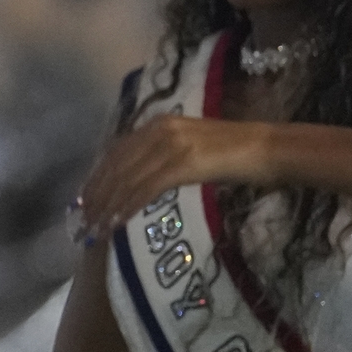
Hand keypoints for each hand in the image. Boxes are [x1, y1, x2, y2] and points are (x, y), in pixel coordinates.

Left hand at [77, 115, 271, 241]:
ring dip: (108, 206)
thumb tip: (139, 182)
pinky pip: (146, 188)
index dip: (98, 177)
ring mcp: (170, 144)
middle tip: (83, 220)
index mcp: (158, 124)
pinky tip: (118, 223)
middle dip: (97, 195)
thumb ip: (163, 157)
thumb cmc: (235, 153)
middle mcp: (159, 129)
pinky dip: (128, 207)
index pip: (116, 152)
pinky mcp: (183, 163)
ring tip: (95, 227)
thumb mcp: (191, 148)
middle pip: (116, 165)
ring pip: (127, 179)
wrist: (268, 148)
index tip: (85, 199)